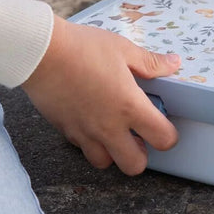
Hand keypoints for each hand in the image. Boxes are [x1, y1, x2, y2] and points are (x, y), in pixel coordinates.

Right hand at [21, 16, 179, 174]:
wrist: (41, 52)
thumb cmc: (82, 47)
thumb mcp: (122, 48)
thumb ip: (150, 62)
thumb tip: (172, 64)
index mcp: (130, 106)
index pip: (163, 140)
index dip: (168, 136)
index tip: (163, 125)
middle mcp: (109, 127)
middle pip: (135, 165)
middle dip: (141, 154)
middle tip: (138, 135)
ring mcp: (85, 132)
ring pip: (105, 163)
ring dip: (113, 153)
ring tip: (113, 132)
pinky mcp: (66, 130)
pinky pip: (82, 148)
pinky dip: (89, 142)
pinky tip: (89, 121)